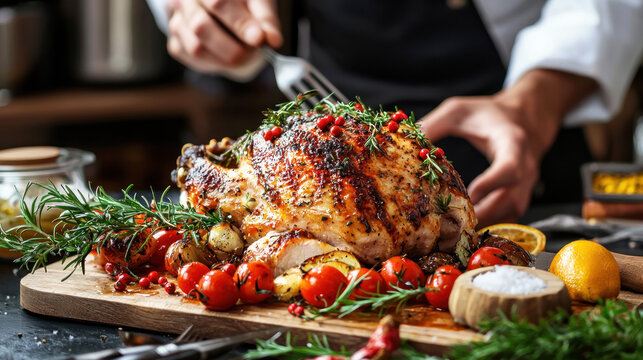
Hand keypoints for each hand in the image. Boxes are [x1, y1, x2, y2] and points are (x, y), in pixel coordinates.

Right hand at [166, 0, 281, 73]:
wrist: (218, 5)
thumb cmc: (241, 1)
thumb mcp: (256, 1)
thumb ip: (266, 18)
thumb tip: (274, 40)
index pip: (219, 3)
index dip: (239, 24)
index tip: (258, 39)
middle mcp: (184, 1)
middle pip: (201, 27)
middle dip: (232, 48)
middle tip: (254, 54)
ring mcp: (176, 22)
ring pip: (195, 48)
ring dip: (225, 59)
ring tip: (244, 55)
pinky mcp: (176, 44)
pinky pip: (193, 61)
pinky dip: (215, 64)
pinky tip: (227, 57)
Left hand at [419, 69, 595, 226]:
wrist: (523, 117)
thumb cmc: (488, 114)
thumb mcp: (459, 110)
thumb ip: (433, 125)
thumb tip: (406, 145)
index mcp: (511, 142)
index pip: (509, 167)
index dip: (490, 184)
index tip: (469, 193)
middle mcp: (525, 165)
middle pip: (512, 199)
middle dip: (483, 213)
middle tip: (453, 222)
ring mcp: (528, 182)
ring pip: (513, 212)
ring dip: (487, 222)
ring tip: (457, 227)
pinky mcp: (523, 193)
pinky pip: (512, 215)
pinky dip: (492, 222)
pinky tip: (469, 223)